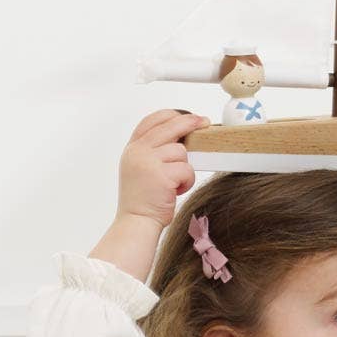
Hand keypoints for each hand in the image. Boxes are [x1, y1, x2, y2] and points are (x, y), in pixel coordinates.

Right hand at [117, 109, 209, 227]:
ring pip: (181, 151)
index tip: (188, 116)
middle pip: (169, 127)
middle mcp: (138, 152)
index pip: (151, 121)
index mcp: (132, 148)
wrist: (137, 220)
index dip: (171, 115)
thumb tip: (183, 134)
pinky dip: (187, 181)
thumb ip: (154, 149)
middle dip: (190, 123)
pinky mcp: (161, 175)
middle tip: (204, 122)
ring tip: (174, 183)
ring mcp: (148, 162)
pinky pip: (187, 169)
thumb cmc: (143, 198)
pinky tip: (175, 191)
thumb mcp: (141, 167)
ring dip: (184, 168)